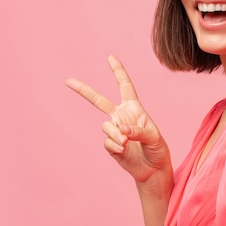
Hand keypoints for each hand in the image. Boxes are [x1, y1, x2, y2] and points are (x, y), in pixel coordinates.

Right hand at [66, 54, 170, 183]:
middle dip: (83, 90)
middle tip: (68, 81)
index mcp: (134, 108)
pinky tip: (124, 151)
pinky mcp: (110, 145)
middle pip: (99, 101)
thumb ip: (137, 130)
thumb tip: (120, 129)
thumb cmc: (157, 148)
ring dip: (116, 135)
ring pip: (106, 127)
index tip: (110, 57)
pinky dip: (115, 146)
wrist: (152, 169)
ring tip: (127, 143)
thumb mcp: (153, 137)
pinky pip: (106, 141)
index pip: (125, 86)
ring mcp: (114, 130)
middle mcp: (121, 116)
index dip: (118, 71)